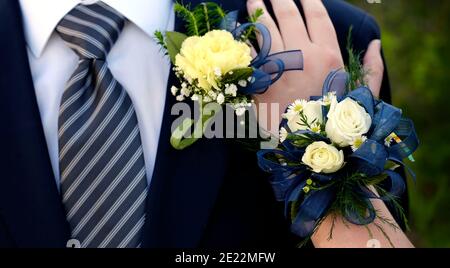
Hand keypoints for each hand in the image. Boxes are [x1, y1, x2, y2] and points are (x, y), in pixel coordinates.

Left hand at [246, 0, 383, 129]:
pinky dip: (243, 39)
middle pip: (288, 14)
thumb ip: (372, 70)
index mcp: (329, 56)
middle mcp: (303, 56)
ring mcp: (278, 67)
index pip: (317, 16)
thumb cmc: (336, 125)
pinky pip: (248, 52)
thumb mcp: (363, 98)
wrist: (305, 150)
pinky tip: (239, 29)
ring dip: (257, 9)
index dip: (308, 1)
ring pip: (265, 28)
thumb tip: (376, 44)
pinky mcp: (258, 80)